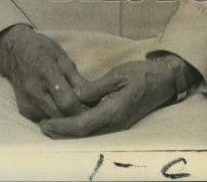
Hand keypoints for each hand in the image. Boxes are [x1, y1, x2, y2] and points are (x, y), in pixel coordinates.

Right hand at [0, 24, 104, 121]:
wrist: (15, 52)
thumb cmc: (42, 50)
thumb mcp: (62, 57)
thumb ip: (76, 78)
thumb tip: (92, 97)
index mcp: (46, 74)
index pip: (67, 102)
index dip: (82, 108)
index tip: (94, 107)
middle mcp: (34, 92)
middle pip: (60, 116)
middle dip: (76, 116)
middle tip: (89, 111)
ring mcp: (27, 104)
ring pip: (53, 120)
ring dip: (66, 118)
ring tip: (77, 109)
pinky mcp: (24, 111)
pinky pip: (44, 119)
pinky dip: (55, 116)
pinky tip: (61, 108)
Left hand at [39, 59, 176, 138]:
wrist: (164, 81)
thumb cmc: (142, 74)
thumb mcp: (118, 75)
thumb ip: (96, 87)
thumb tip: (76, 96)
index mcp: (114, 112)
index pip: (82, 125)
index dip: (62, 127)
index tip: (45, 125)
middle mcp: (115, 123)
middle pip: (83, 133)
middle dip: (62, 131)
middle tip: (42, 126)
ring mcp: (117, 124)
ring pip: (88, 132)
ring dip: (69, 129)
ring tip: (51, 122)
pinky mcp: (117, 121)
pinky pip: (95, 126)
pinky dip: (80, 124)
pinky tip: (70, 116)